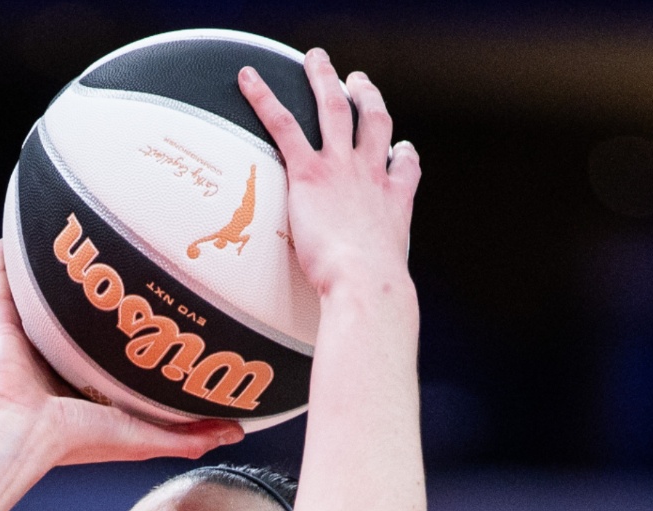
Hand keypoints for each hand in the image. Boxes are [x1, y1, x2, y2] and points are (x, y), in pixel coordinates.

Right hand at [0, 243, 242, 466]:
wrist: (26, 433)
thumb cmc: (81, 439)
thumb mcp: (148, 438)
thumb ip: (191, 436)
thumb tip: (237, 433)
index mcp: (89, 394)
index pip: (114, 362)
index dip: (134, 340)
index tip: (158, 316)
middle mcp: (58, 370)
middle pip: (79, 329)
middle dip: (94, 305)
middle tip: (118, 272)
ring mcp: (30, 351)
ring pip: (42, 307)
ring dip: (51, 282)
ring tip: (66, 250)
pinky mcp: (5, 337)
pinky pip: (4, 295)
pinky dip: (5, 270)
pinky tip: (12, 243)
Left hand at [238, 51, 418, 297]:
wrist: (368, 283)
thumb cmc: (374, 290)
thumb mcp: (386, 278)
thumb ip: (378, 276)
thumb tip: (377, 307)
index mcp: (393, 201)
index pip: (403, 166)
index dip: (401, 153)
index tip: (399, 148)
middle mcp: (372, 175)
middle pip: (373, 121)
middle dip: (366, 96)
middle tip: (357, 81)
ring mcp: (342, 168)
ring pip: (334, 108)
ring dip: (324, 79)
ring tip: (316, 60)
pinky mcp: (309, 172)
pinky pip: (284, 124)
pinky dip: (264, 97)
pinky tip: (249, 79)